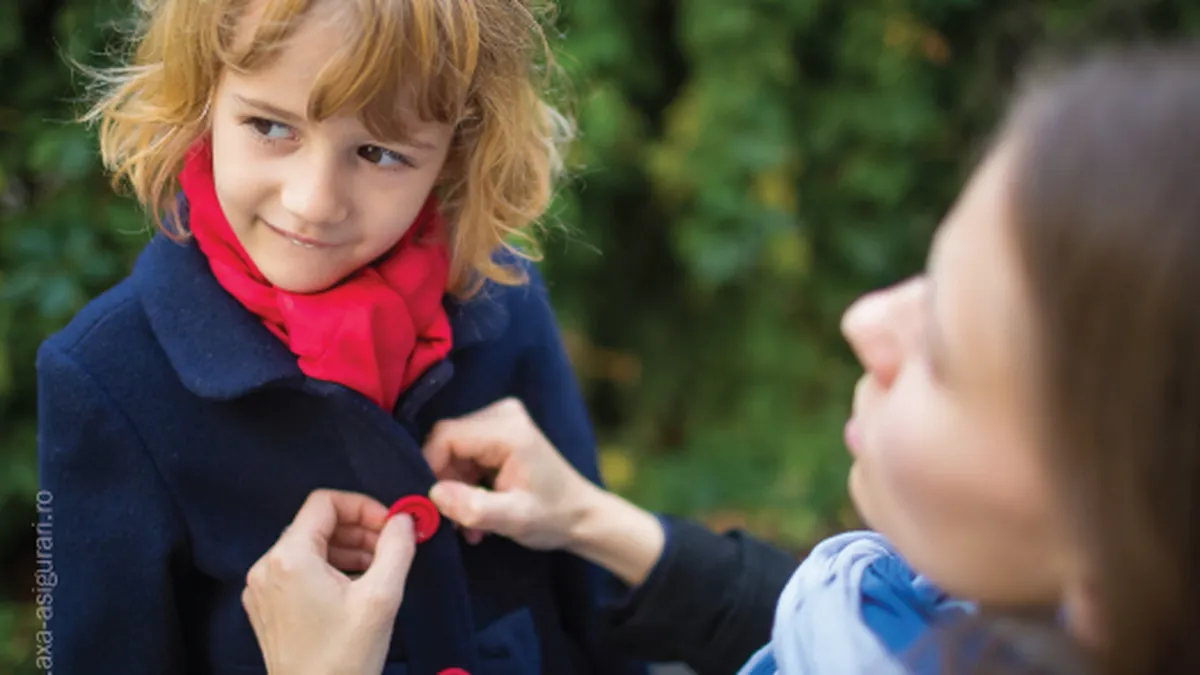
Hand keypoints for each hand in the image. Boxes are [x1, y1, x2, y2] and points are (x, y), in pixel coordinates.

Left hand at [241, 489, 415, 674]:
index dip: (363, 507)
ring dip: (345, 549)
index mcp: (290, 558)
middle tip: (391, 547)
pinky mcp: (265, 608)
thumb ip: (397, 548)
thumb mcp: (382, 596)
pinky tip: (354, 589)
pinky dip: (327, 570)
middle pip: (316, 524)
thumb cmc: (346, 658)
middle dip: (358, 530)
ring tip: (378, 569)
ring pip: (308, 548)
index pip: (325, 503)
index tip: (390, 526)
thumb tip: (404, 519)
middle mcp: (266, 568)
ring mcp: (261, 589)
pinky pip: (297, 572)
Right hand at [423, 398, 600, 549]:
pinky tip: (477, 510)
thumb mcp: (514, 519)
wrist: (581, 516)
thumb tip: (434, 493)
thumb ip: (473, 507)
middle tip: (454, 522)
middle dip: (444, 483)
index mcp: (508, 430)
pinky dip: (465, 484)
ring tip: (469, 524)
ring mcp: (501, 420)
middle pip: (447, 442)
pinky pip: (464, 454)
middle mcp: (503, 415)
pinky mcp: (499, 431)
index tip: (431, 506)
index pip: (446, 437)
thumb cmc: (553, 517)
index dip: (430, 469)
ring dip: (455, 489)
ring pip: (452, 451)